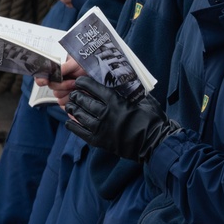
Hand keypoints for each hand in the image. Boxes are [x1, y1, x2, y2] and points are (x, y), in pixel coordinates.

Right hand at [35, 57, 84, 106]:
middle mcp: (57, 81)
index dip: (41, 79)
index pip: (41, 76)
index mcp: (55, 71)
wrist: (96, 73)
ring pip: (58, 95)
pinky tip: (77, 94)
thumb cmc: (84, 65)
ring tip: (77, 86)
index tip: (45, 81)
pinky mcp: (68, 99)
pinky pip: (64, 104)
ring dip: (68, 91)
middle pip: (51, 87)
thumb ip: (64, 66)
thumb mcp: (74, 62)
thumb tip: (57, 71)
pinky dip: (71, 100)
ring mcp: (62, 91)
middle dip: (62, 85)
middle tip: (73, 81)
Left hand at [64, 76, 179, 160]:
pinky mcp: (100, 141)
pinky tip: (69, 121)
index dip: (83, 83)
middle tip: (74, 93)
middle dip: (76, 95)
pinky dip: (73, 125)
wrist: (154, 142)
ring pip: (80, 115)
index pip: (93, 88)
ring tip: (71, 105)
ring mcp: (101, 128)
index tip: (79, 81)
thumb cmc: (151, 119)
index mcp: (115, 101)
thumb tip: (124, 81)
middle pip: (83, 100)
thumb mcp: (143, 99)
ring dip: (73, 108)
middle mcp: (105, 113)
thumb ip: (131, 91)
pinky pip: (81, 132)